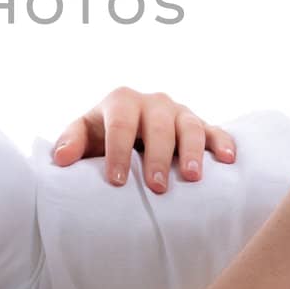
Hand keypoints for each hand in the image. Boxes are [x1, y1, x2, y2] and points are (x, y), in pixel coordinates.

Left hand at [50, 86, 236, 193]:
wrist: (130, 127)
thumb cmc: (104, 134)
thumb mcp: (84, 133)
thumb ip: (71, 141)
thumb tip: (61, 159)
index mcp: (122, 101)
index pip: (120, 124)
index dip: (118, 151)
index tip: (117, 180)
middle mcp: (153, 102)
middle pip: (157, 126)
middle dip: (157, 156)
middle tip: (157, 187)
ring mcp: (179, 112)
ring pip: (189, 126)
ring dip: (192, 151)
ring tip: (193, 177)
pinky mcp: (201, 124)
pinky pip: (216, 130)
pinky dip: (223, 142)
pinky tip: (228, 160)